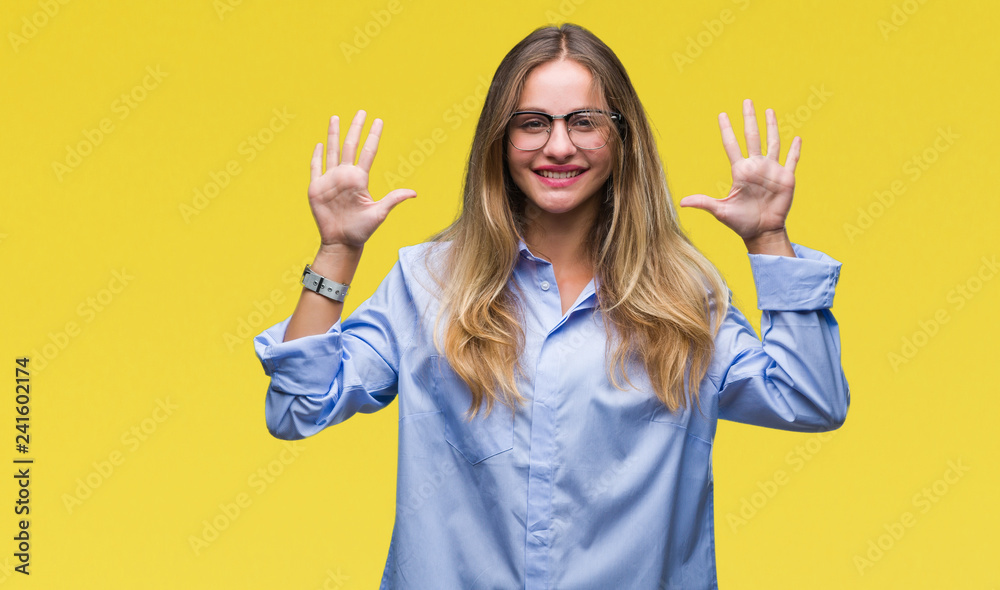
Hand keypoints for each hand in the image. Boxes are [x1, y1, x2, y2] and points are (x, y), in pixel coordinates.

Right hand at [307, 110, 415, 250]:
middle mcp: (345, 175)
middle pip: (350, 145)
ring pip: (332, 151)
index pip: (368, 152)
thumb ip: (393, 200)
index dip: (373, 136)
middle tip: (362, 111)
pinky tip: (320, 144)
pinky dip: (316, 156)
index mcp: (360, 179)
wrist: (342, 242)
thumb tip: (414, 193)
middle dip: (355, 128)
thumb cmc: (361, 230)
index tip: (379, 121)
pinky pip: (316, 168)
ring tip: (335, 117)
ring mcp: (331, 180)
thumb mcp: (379, 213)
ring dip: (333, 134)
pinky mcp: (316, 188)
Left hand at [679, 99, 798, 254]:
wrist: (761, 232)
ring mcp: (772, 170)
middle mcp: (756, 166)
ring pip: (772, 142)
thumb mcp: (720, 211)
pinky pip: (792, 160)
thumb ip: (703, 202)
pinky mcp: (786, 178)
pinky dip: (795, 150)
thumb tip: (681, 202)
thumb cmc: (740, 222)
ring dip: (772, 126)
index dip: (727, 130)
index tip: (721, 115)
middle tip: (746, 101)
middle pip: (752, 136)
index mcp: (740, 171)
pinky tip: (797, 138)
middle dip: (750, 118)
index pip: (732, 145)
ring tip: (769, 110)